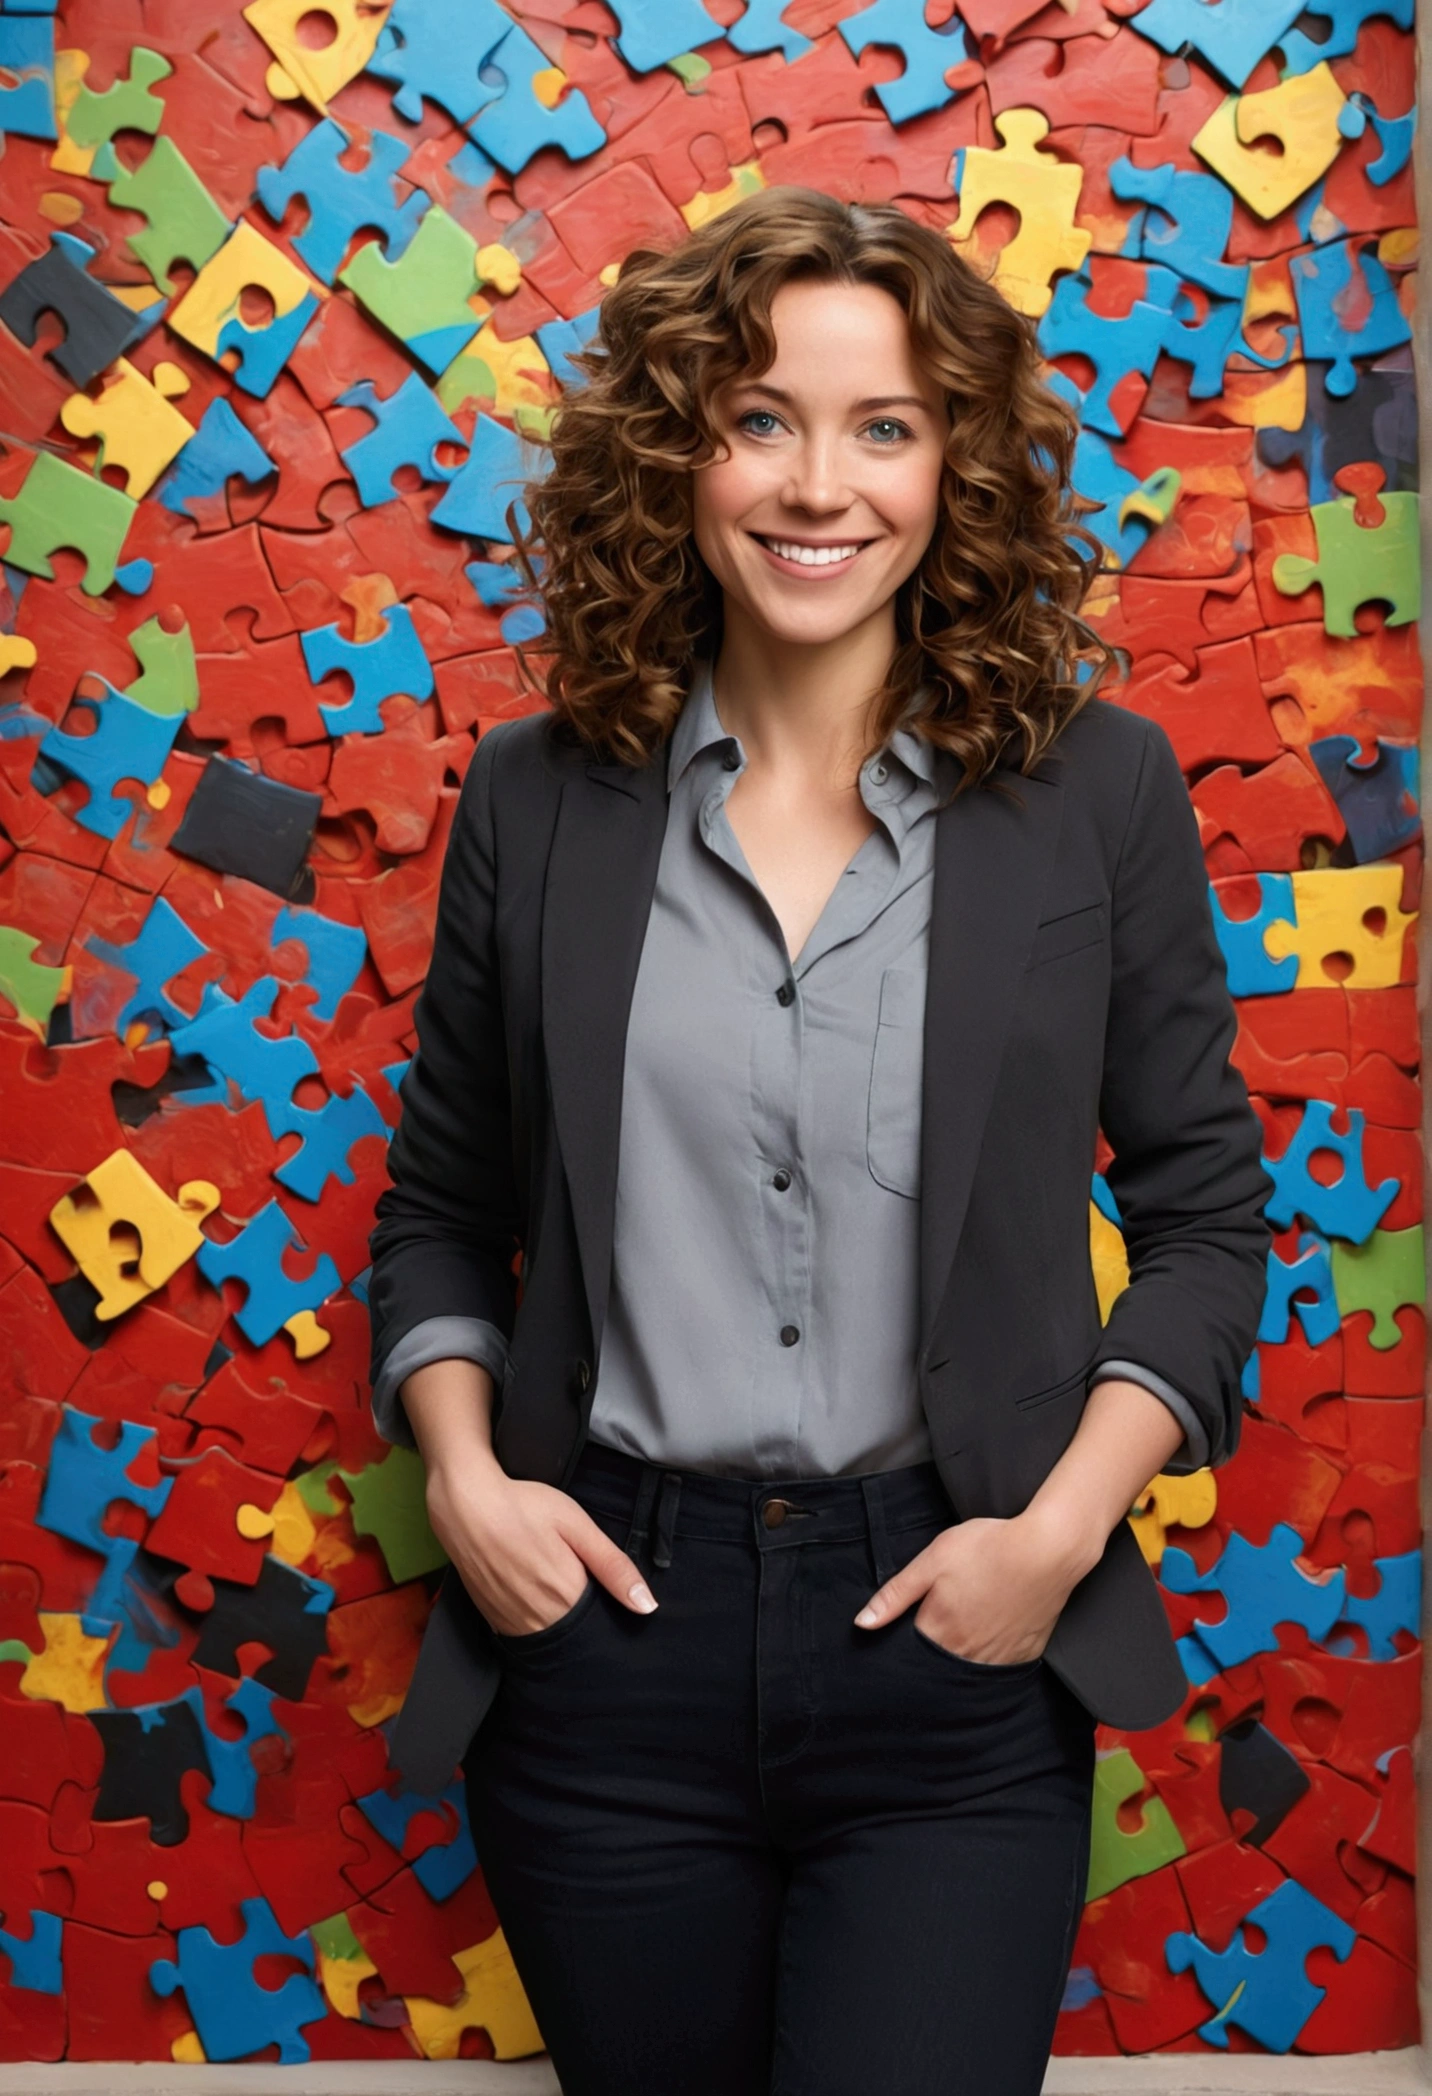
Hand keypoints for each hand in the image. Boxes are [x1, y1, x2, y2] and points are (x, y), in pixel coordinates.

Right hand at [424, 1459, 657, 1635]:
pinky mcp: (491, 1618)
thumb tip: (647, 1606)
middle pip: (576, 1634)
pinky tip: (531, 1591)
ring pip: (549, 1637)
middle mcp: (540, 1619)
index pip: (602, 1624)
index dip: (609, 1609)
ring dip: (559, 1621)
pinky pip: (522, 1633)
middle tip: (575, 1578)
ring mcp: (512, 1622)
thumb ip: (613, 1566)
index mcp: (568, 1596)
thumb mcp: (577, 1526)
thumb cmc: (524, 1507)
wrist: (465, 1505)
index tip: (604, 1589)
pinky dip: (533, 1620)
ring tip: (552, 1582)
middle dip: (584, 1616)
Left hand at [853, 1511, 1083, 1664]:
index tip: (915, 1616)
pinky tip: (994, 1629)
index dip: (907, 1634)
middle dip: (934, 1645)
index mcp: (939, 1631)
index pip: (910, 1650)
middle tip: (947, 1612)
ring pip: (969, 1667)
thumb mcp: (932, 1560)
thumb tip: (862, 1624)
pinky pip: (999, 1666)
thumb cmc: (989, 1549)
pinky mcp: (1024, 1654)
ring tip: (971, 1619)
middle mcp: (967, 1654)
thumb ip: (896, 1595)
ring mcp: (998, 1658)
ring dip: (962, 1653)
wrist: (1048, 1549)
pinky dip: (992, 1654)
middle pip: (939, 1662)